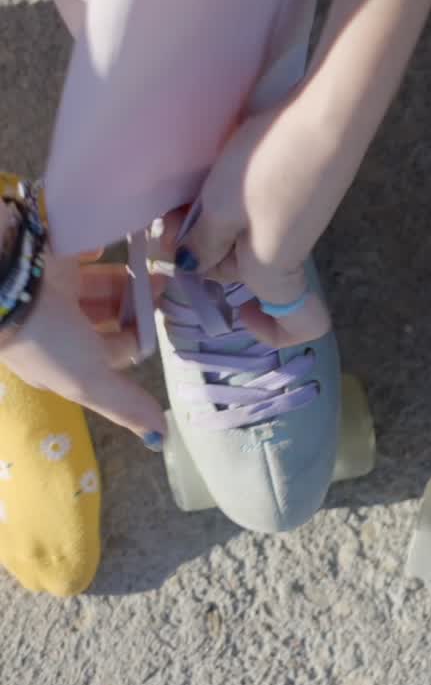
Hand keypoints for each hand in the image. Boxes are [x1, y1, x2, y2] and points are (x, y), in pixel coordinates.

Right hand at [0, 238, 166, 441]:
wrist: (2, 276)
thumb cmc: (44, 337)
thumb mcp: (87, 381)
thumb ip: (124, 405)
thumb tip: (160, 440)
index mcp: (60, 361)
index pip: (109, 356)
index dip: (134, 345)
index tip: (158, 327)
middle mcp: (55, 326)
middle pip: (107, 319)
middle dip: (135, 308)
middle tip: (162, 287)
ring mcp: (50, 290)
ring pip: (98, 285)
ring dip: (127, 280)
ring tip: (152, 268)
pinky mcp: (48, 253)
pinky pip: (79, 250)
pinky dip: (98, 249)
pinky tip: (110, 244)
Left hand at [170, 99, 338, 347]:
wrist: (327, 111)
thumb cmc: (270, 167)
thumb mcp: (220, 207)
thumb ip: (201, 243)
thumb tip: (192, 265)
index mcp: (274, 274)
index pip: (296, 327)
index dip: (268, 332)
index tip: (236, 308)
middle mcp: (289, 255)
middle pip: (244, 273)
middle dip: (207, 255)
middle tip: (173, 220)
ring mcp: (296, 222)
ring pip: (243, 238)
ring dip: (212, 222)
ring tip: (190, 191)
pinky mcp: (297, 192)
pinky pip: (255, 212)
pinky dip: (229, 201)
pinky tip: (213, 174)